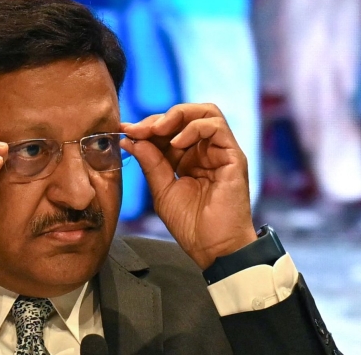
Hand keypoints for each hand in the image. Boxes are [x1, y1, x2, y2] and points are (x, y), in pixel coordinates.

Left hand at [121, 103, 255, 269]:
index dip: (148, 127)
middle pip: (186, 116)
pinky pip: (216, 126)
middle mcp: (206, 151)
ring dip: (177, 115)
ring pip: (205, 112)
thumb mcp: (162, 189)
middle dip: (159, 118)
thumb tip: (130, 138)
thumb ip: (150, 162)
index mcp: (189, 158)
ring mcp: (221, 152)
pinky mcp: (234, 156)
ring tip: (157, 130)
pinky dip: (194, 127)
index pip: (170, 129)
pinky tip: (176, 142)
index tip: (126, 131)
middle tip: (138, 129)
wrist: (213, 249)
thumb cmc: (191, 225)